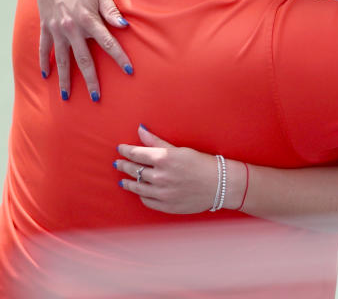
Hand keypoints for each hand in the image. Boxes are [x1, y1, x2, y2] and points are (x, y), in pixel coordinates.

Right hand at [34, 0, 131, 100]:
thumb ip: (111, 10)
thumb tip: (124, 27)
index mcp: (88, 19)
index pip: (108, 43)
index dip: (119, 57)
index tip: (129, 71)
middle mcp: (71, 28)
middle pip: (83, 60)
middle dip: (90, 80)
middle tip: (95, 97)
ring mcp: (56, 30)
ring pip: (62, 59)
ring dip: (64, 79)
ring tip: (66, 96)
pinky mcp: (45, 27)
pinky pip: (44, 49)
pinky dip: (44, 62)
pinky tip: (46, 75)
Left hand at [115, 126, 241, 213]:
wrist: (219, 184)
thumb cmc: (202, 163)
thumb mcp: (180, 149)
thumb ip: (157, 142)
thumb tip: (140, 130)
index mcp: (164, 158)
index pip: (136, 153)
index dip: (126, 150)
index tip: (120, 148)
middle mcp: (160, 176)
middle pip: (133, 169)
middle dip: (124, 165)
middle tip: (118, 163)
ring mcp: (162, 193)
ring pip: (137, 187)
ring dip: (128, 182)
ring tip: (123, 179)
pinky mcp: (165, 205)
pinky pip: (146, 200)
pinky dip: (141, 195)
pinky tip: (140, 191)